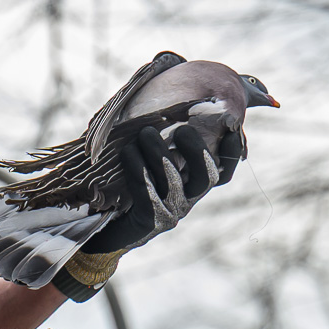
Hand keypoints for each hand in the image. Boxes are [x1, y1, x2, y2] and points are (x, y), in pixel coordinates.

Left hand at [83, 124, 241, 254]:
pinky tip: (129, 154)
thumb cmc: (119, 183)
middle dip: (197, 150)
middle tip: (182, 128)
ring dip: (160, 155)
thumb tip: (164, 103)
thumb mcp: (142, 155)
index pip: (221, 171)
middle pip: (206, 177)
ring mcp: (169, 213)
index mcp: (190, 183)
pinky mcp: (148, 223)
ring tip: (145, 133)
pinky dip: (140, 172)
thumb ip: (157, 135)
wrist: (98, 225)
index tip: (231, 126)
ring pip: (174, 184)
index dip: (231, 151)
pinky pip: (149, 197)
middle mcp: (185, 199)